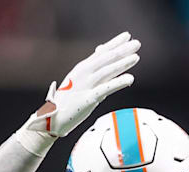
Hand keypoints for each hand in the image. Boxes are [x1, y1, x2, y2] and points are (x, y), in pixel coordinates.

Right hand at [25, 32, 139, 138]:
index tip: (127, 36)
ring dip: (122, 63)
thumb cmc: (67, 101)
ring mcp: (85, 85)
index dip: (114, 43)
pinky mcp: (88, 99)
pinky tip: (130, 78)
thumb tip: (101, 52)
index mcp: (81, 68)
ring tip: (136, 57)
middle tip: (137, 43)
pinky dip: (118, 82)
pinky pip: (106, 88)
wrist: (51, 118)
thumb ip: (92, 69)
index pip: (101, 53)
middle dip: (122, 50)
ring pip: (107, 71)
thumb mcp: (78, 81)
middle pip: (106, 59)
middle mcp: (83, 74)